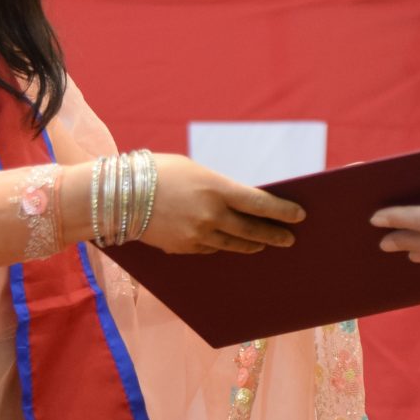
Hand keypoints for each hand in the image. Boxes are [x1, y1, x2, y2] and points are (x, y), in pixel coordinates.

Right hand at [138, 154, 304, 254]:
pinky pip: (210, 249)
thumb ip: (218, 187)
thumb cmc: (159, 172)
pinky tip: (229, 243)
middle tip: (289, 239)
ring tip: (263, 244)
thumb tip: (238, 202)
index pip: (260, 204)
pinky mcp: (183, 249)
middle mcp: (211, 216)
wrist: (119, 195)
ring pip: (234, 244)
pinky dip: (221, 245)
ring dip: (251, 245)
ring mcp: (197, 236)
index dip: (283, 211)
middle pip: (252, 230)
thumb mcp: (195, 171)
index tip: (300, 216)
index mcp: (217, 189)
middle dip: (274, 234)